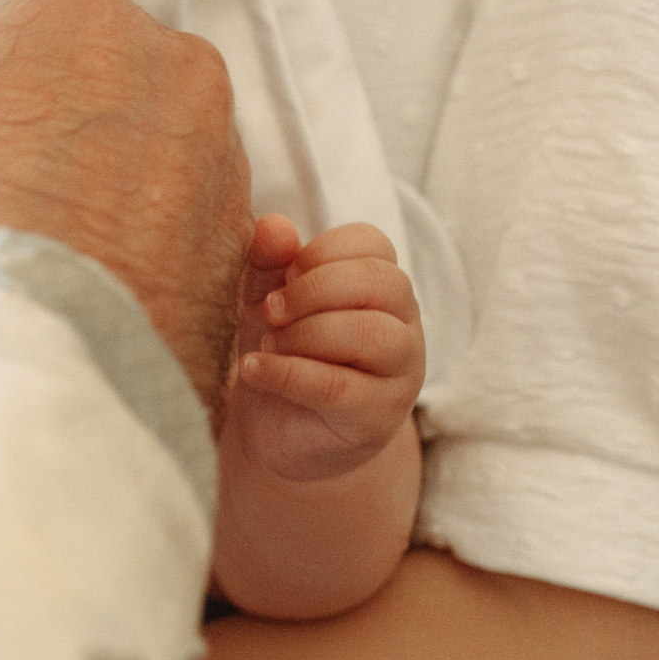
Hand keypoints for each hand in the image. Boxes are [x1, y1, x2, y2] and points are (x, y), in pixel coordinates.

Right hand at [0, 0, 252, 412]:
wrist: (3, 407)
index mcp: (66, 18)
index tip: (15, 29)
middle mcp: (166, 71)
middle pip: (130, 59)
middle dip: (83, 104)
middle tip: (11, 179)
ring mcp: (218, 170)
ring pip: (171, 152)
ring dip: (122, 190)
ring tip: (49, 270)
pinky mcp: (239, 268)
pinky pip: (190, 241)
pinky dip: (149, 264)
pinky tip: (87, 318)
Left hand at [229, 218, 424, 480]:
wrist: (279, 435)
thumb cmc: (283, 355)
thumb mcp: (267, 303)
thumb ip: (270, 264)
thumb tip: (273, 224)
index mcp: (382, 287)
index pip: (373, 244)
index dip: (322, 253)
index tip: (284, 276)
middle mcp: (404, 325)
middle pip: (382, 283)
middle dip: (314, 290)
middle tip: (271, 311)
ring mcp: (400, 374)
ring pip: (372, 335)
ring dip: (306, 334)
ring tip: (267, 344)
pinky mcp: (378, 418)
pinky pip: (341, 387)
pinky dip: (289, 373)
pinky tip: (254, 369)